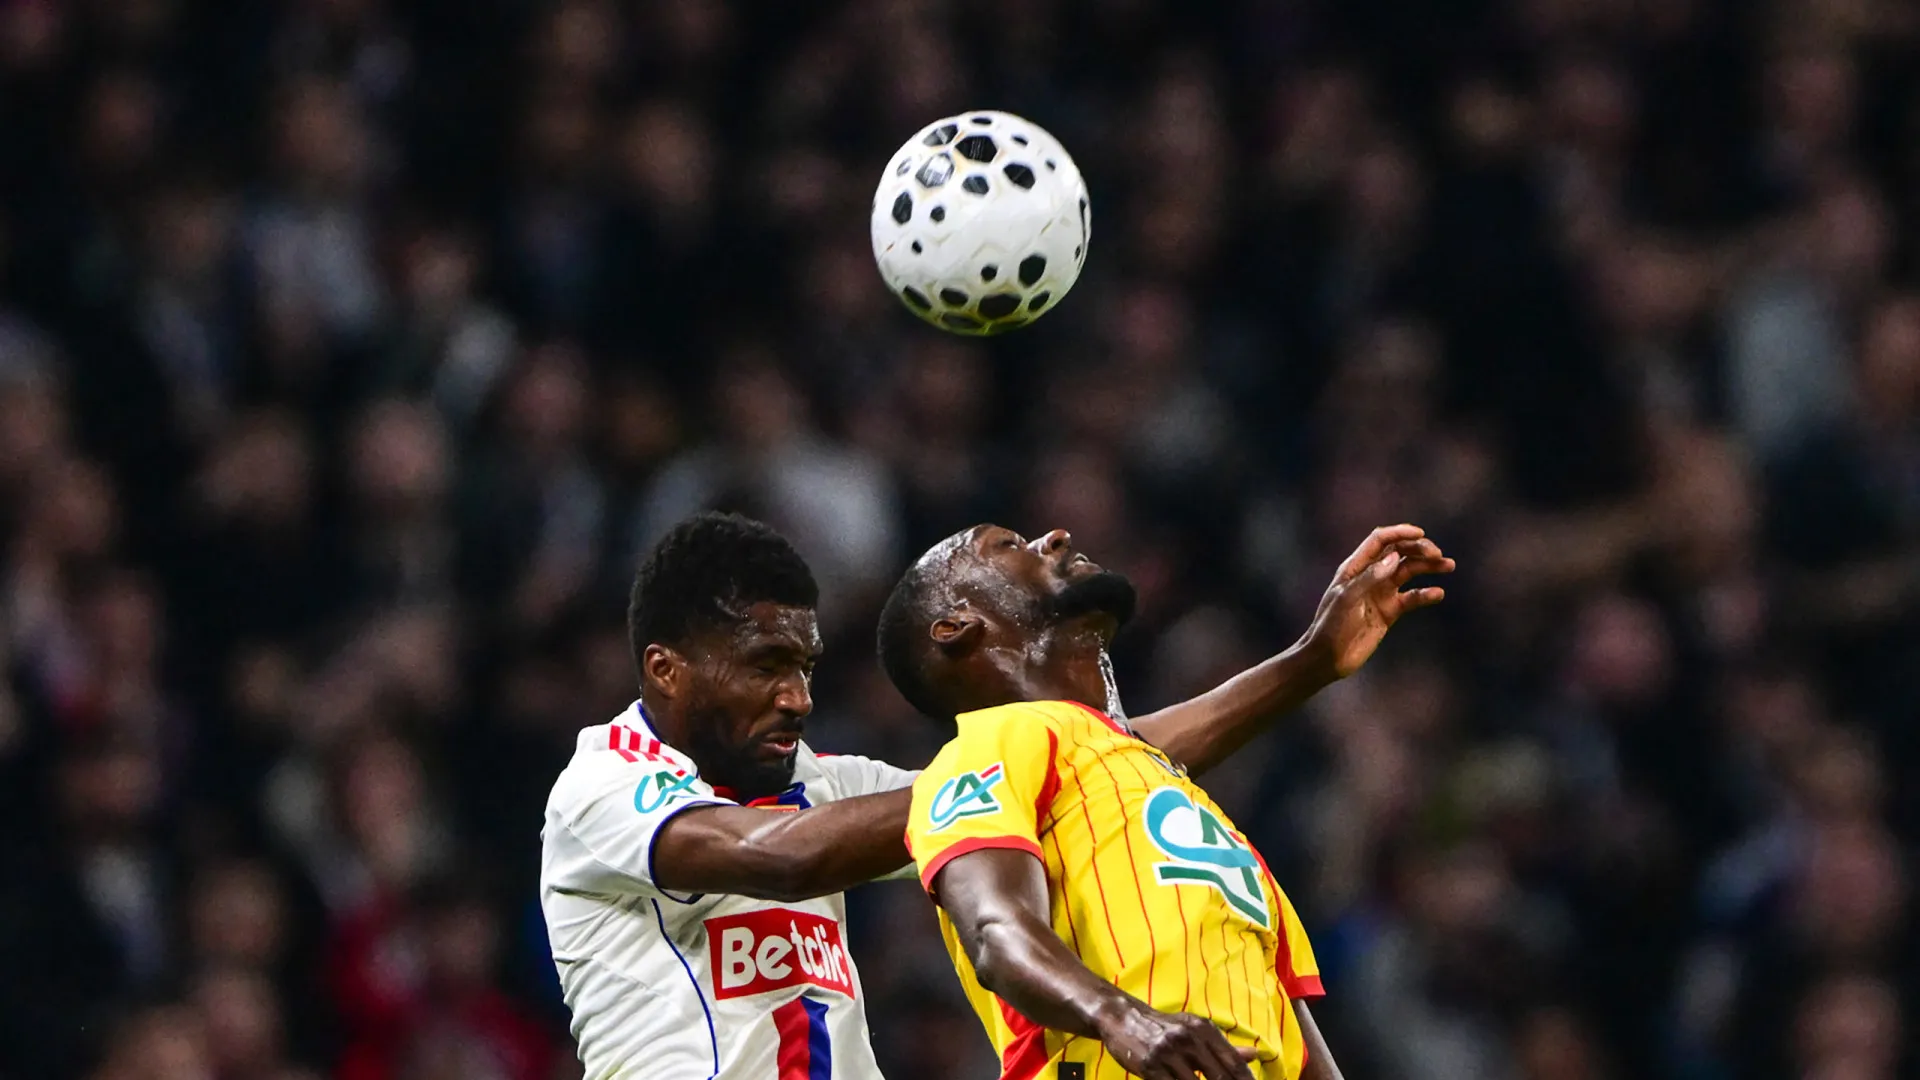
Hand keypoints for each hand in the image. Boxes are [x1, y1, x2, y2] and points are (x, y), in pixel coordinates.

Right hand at [1097, 1001, 1256, 1079]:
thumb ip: (1224, 1046)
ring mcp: (1168, 1052)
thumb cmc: (1164, 1027)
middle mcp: (1188, 1038)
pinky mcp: (1150, 1066)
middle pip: (1219, 1076)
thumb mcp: (1195, 1030)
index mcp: (1204, 1029)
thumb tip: (1255, 1056)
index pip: (1233, 1062)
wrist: (1123, 1018)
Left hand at [1301, 524, 1453, 678]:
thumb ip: (1370, 577)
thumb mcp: (1347, 598)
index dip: (1400, 533)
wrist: (1328, 657)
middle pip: (1399, 553)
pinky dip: (1425, 594)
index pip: (1380, 541)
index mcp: (1355, 567)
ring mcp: (1381, 592)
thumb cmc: (1331, 625)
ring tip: (1448, 565)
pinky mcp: (1390, 611)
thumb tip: (1394, 557)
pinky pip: (1411, 598)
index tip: (1421, 534)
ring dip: (1428, 567)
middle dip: (1419, 549)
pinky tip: (1438, 593)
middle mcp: (1370, 575)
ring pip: (1409, 572)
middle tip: (1438, 555)